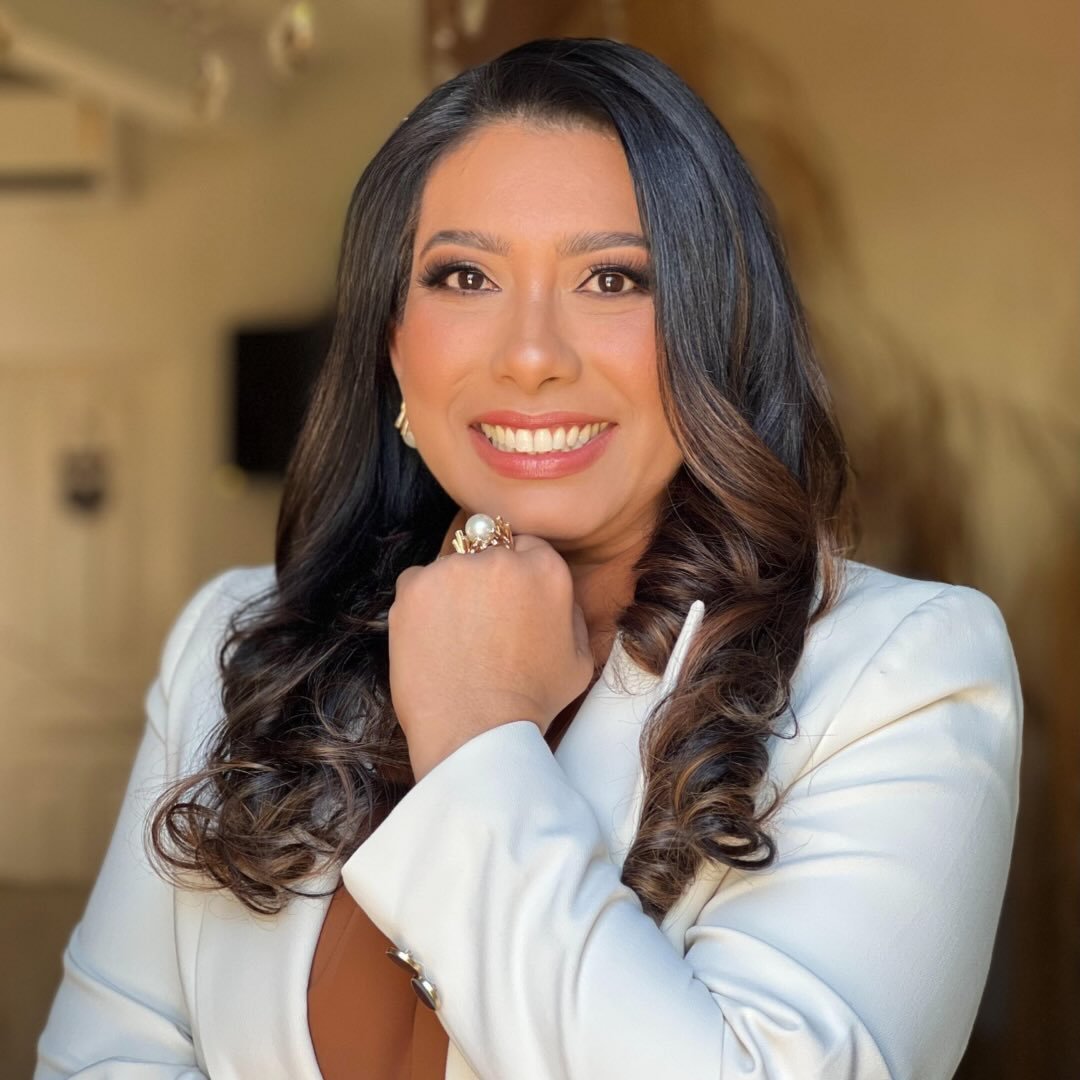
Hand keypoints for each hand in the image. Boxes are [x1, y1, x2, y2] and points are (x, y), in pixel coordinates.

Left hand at [388, 516, 593, 780]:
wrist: (475, 732)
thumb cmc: (531, 701)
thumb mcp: (579, 659)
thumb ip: (571, 614)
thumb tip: (555, 596)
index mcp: (546, 569)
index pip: (528, 546)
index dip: (519, 575)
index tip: (510, 601)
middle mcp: (499, 558)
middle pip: (488, 551)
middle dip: (487, 580)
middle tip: (483, 624)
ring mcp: (452, 569)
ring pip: (451, 567)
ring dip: (454, 591)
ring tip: (458, 640)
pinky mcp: (414, 586)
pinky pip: (418, 583)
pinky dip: (423, 606)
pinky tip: (434, 640)